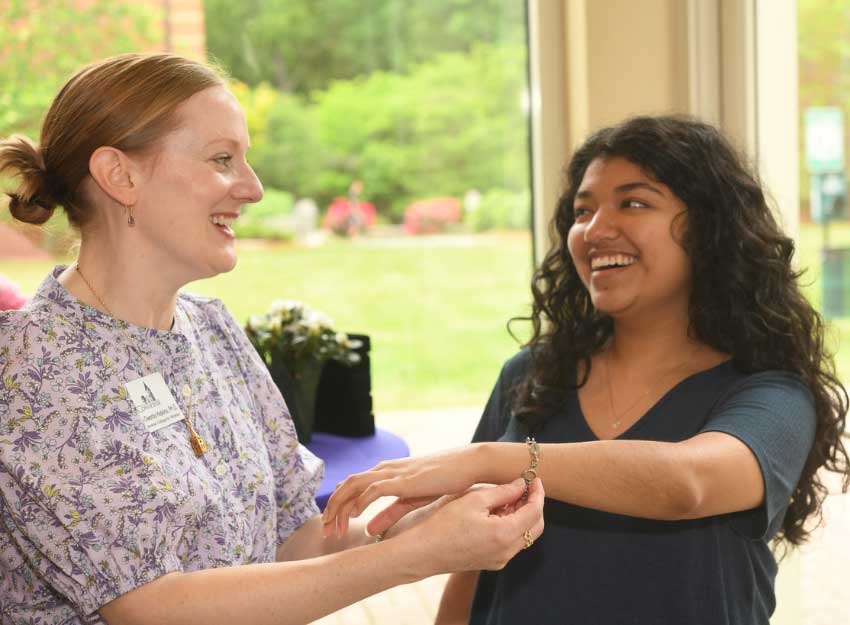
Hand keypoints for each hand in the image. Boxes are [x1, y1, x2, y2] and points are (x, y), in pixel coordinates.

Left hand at [323, 446, 484, 537]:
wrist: (467, 464)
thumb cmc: (442, 480)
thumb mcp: (411, 500)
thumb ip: (390, 513)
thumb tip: (370, 530)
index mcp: (385, 473)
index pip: (351, 486)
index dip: (338, 506)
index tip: (332, 527)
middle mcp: (384, 469)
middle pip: (346, 485)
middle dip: (332, 508)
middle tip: (326, 531)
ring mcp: (393, 472)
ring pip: (355, 485)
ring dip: (341, 507)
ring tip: (334, 527)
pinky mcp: (404, 479)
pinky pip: (375, 488)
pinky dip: (361, 501)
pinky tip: (356, 516)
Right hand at [405, 478, 544, 575]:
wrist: (423, 552)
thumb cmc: (444, 524)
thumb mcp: (473, 500)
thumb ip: (503, 492)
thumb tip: (521, 484)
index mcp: (504, 535)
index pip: (535, 512)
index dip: (538, 493)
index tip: (535, 479)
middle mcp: (507, 552)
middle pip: (535, 527)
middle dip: (534, 505)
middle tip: (524, 487)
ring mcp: (500, 560)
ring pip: (524, 536)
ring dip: (522, 516)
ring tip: (508, 496)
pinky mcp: (492, 562)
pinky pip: (511, 543)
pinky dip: (511, 526)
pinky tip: (497, 512)